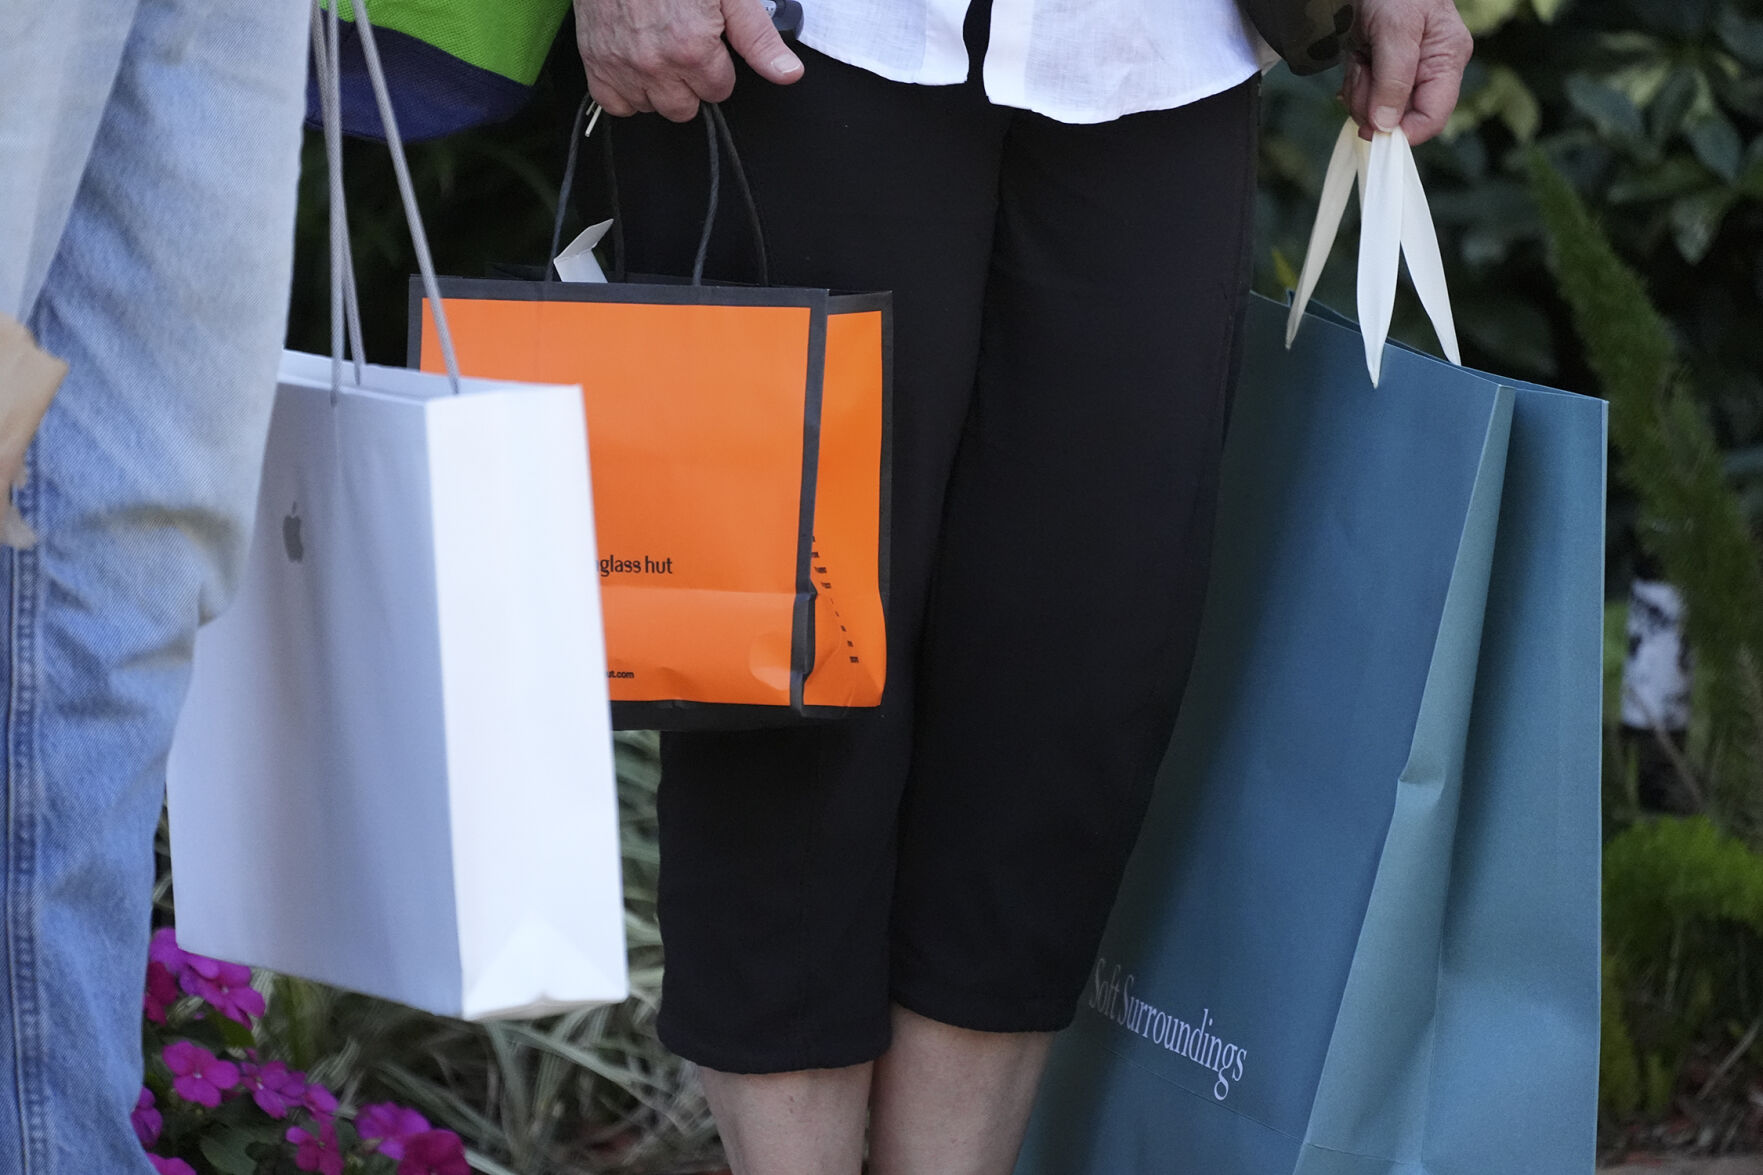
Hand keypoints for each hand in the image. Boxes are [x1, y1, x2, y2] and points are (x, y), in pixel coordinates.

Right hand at [573, 0, 802, 122]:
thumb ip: (758, 39)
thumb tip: (786, 74)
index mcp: (692, 50)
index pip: (718, 91)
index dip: (717, 68)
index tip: (709, 46)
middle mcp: (656, 65)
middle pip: (685, 108)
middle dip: (690, 83)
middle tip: (684, 48)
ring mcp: (623, 67)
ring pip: (652, 107)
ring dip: (658, 87)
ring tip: (659, 51)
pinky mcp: (596, 64)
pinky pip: (615, 104)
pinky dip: (626, 91)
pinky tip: (636, 67)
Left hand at [1339, 0, 1472, 145]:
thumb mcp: (1396, 29)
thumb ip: (1394, 78)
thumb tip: (1388, 126)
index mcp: (1446, 61)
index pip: (1432, 118)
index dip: (1404, 131)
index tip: (1373, 129)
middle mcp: (1428, 70)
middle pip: (1400, 117)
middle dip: (1373, 103)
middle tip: (1363, 69)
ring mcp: (1403, 73)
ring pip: (1377, 110)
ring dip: (1360, 90)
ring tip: (1360, 57)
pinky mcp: (1381, 71)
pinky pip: (1364, 95)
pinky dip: (1354, 82)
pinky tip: (1356, 60)